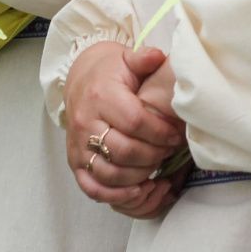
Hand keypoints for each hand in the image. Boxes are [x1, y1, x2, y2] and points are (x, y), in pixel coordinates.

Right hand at [64, 43, 185, 211]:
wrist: (80, 80)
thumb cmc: (109, 72)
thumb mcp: (126, 58)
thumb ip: (143, 58)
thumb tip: (159, 56)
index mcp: (100, 96)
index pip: (133, 121)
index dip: (159, 132)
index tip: (175, 135)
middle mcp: (85, 123)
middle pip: (123, 151)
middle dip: (153, 155)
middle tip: (169, 151)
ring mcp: (78, 146)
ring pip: (110, 173)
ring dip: (139, 175)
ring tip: (157, 167)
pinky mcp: (75, 162)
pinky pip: (93, 187)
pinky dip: (116, 195)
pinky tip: (137, 190)